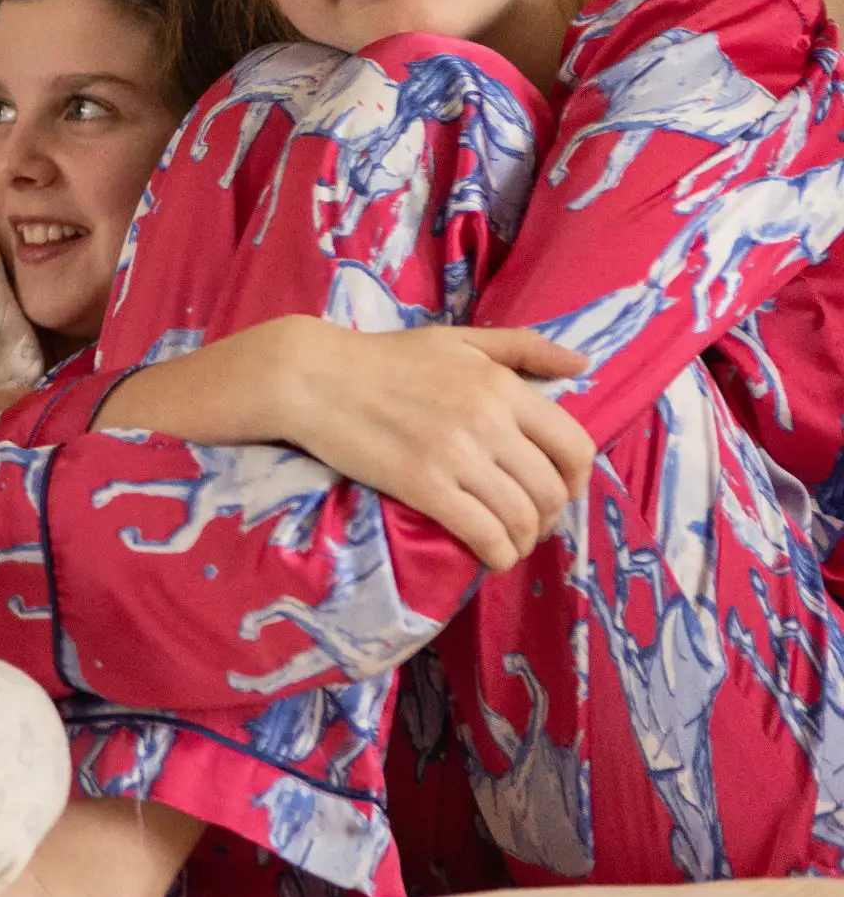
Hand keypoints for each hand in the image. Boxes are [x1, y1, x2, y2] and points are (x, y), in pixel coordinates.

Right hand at [278, 320, 594, 570]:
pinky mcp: (422, 486)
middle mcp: (489, 421)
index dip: (577, 482)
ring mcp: (456, 456)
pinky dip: (497, 554)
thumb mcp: (459, 339)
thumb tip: (583, 365)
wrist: (312, 377)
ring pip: (521, 518)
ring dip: (524, 540)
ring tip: (509, 542)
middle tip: (531, 525)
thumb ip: (523, 347)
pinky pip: (483, 533)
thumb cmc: (384, 357)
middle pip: (551, 491)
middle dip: (550, 518)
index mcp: (502, 386)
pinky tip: (491, 557)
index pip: (573, 447)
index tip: (559, 492)